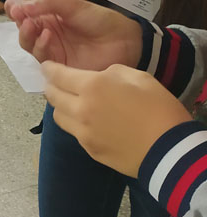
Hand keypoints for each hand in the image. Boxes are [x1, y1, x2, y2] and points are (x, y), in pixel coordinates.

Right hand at [5, 0, 142, 69]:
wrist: (124, 40)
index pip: (28, 14)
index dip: (17, 10)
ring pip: (30, 45)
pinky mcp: (59, 67)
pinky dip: (41, 46)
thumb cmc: (100, 20)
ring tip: (33, 25)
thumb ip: (48, 4)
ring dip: (27, 34)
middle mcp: (48, 35)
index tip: (11, 5)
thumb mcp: (74, 6)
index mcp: (51, 18)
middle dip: (19, 23)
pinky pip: (43, 58)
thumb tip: (23, 6)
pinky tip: (47, 36)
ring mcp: (53, 51)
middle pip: (25, 31)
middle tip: (20, 15)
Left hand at [42, 61, 190, 176]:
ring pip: (58, 116)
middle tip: (55, 83)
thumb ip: (111, 73)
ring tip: (71, 103)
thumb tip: (99, 78)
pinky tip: (88, 121)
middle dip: (51, 86)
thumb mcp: (138, 76)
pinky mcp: (89, 149)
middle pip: (52, 96)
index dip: (49, 69)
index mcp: (92, 86)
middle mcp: (80, 109)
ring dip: (61, 106)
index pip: (58, 75)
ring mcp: (83, 132)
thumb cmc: (158, 107)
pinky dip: (75, 124)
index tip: (46, 66)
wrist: (170, 149)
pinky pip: (74, 132)